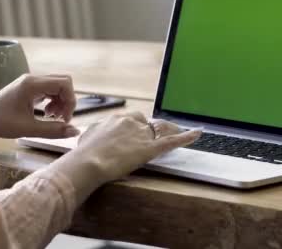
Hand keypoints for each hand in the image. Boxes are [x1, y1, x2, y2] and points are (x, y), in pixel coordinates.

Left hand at [0, 74, 79, 139]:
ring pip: (57, 86)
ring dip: (60, 101)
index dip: (70, 101)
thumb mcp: (28, 129)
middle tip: (61, 119)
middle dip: (67, 100)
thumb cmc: (1, 123)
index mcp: (32, 84)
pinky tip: (46, 114)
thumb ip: (53, 130)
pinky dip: (53, 101)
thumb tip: (75, 131)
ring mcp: (30, 82)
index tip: (64, 119)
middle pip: (63, 82)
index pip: (64, 83)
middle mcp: (33, 79)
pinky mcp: (29, 87)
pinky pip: (49, 89)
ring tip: (52, 118)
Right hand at [47, 112, 200, 204]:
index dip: (136, 127)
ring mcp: (141, 134)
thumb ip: (95, 134)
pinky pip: (172, 140)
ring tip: (179, 131)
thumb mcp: (87, 139)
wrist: (88, 162)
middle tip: (155, 137)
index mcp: (115, 119)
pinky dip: (186, 136)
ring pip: (160, 129)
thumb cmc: (83, 154)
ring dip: (169, 130)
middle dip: (151, 129)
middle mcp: (130, 122)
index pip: (131, 119)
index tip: (137, 134)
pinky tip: (198, 133)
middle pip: (147, 122)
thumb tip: (92, 136)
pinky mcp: (150, 148)